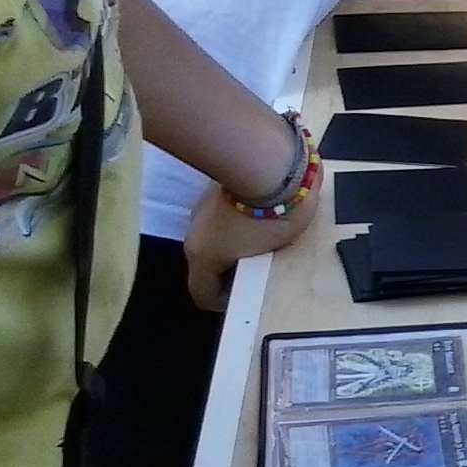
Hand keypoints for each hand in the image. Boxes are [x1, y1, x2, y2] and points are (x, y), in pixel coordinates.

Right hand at [182, 177, 317, 311]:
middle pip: (207, 264)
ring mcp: (201, 208)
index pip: (203, 294)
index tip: (246, 298)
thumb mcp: (270, 253)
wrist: (270, 163)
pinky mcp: (214, 189)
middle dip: (229, 271)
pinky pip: (222, 217)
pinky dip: (235, 223)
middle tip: (258, 269)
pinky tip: (259, 218)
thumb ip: (254, 270)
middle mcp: (194, 233)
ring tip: (263, 243)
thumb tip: (251, 277)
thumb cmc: (271, 216)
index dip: (225, 303)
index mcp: (202, 255)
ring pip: (213, 238)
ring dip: (232, 245)